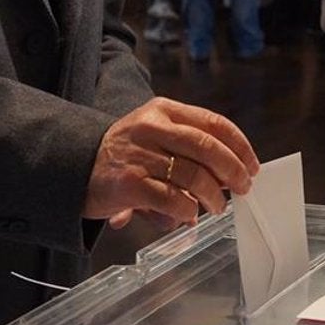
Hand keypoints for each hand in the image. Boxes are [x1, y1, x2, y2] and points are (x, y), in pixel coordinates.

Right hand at [87, 98, 258, 227]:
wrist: (72, 166)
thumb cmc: (123, 153)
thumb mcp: (153, 133)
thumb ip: (188, 144)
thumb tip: (230, 172)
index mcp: (163, 110)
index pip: (213, 123)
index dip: (239, 146)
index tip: (252, 165)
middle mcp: (152, 128)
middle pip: (208, 147)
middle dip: (233, 171)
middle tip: (242, 188)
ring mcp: (140, 155)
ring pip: (194, 175)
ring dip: (213, 196)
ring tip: (217, 206)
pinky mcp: (129, 183)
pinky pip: (172, 199)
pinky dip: (187, 210)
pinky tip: (188, 214)